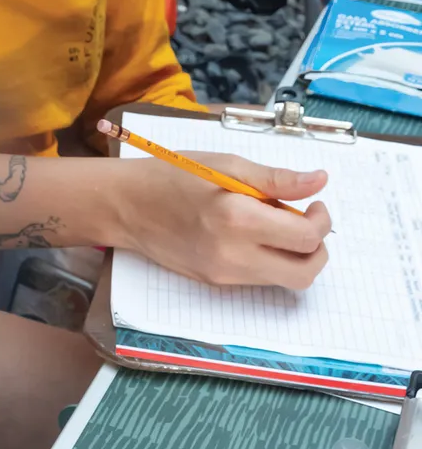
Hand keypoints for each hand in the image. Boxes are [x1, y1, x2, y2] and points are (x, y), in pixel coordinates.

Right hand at [112, 154, 330, 287]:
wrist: (126, 205)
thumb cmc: (173, 175)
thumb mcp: (227, 165)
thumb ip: (276, 179)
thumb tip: (319, 181)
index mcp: (237, 218)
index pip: (305, 238)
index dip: (321, 220)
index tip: (314, 203)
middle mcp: (233, 255)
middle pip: (303, 274)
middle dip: (318, 250)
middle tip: (307, 222)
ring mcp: (223, 275)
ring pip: (283, 281)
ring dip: (294, 256)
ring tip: (275, 225)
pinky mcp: (215, 282)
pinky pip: (259, 279)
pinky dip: (270, 260)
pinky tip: (253, 235)